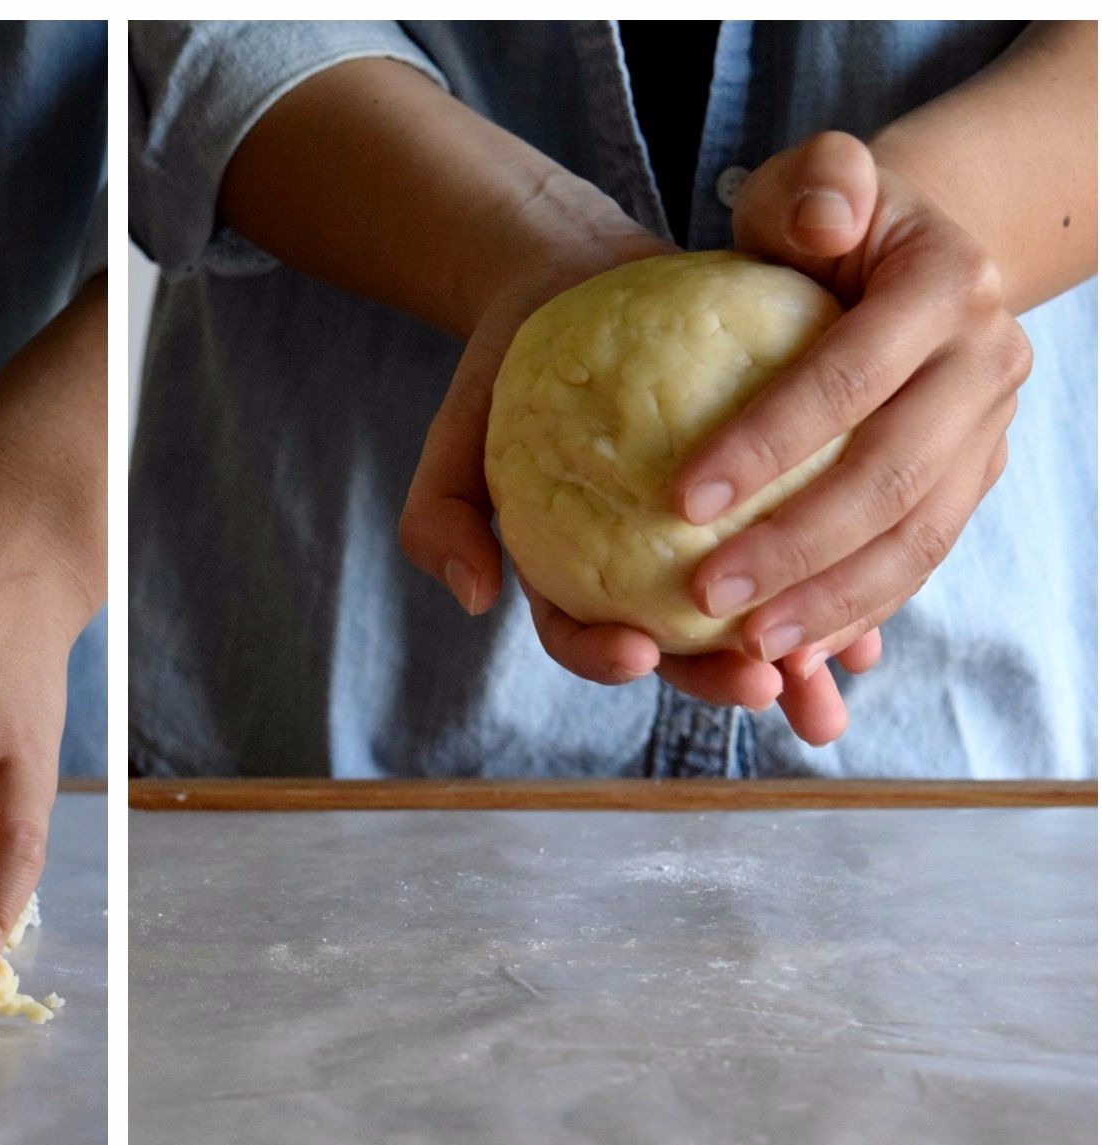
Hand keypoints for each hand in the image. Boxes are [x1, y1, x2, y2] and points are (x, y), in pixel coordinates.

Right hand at [397, 206, 849, 737]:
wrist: (577, 283)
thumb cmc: (509, 361)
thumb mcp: (456, 429)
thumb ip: (440, 516)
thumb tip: (474, 595)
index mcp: (566, 578)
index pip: (576, 632)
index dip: (602, 654)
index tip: (637, 650)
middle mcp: (637, 577)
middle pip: (678, 650)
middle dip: (722, 681)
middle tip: (760, 684)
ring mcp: (701, 548)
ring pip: (751, 617)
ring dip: (796, 656)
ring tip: (833, 674)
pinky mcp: (765, 499)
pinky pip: (807, 547)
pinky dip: (841, 578)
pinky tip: (879, 604)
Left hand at [676, 131, 1030, 696]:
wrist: (897, 257)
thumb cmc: (819, 225)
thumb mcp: (809, 183)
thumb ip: (814, 184)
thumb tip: (825, 220)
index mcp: (945, 286)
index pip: (848, 378)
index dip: (768, 445)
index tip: (678, 503)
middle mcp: (986, 362)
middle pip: (890, 476)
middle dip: (797, 547)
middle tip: (705, 596)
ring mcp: (989, 430)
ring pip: (917, 536)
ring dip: (834, 602)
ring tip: (752, 650)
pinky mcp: (973, 481)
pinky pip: (918, 559)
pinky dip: (860, 611)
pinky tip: (796, 652)